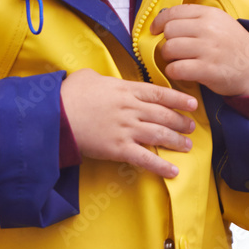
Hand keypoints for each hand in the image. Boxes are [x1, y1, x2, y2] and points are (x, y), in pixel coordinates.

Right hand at [60, 68, 196, 178]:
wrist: (56, 116)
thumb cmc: (69, 94)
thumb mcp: (87, 76)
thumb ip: (101, 77)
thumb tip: (102, 79)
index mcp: (125, 90)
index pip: (159, 94)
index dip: (178, 99)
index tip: (193, 104)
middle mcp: (130, 109)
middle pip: (163, 115)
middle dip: (180, 122)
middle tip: (192, 127)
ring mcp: (126, 129)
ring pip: (159, 135)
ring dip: (176, 141)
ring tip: (187, 146)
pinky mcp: (118, 148)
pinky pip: (145, 158)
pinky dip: (161, 166)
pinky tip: (173, 171)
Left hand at [149, 4, 248, 96]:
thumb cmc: (232, 46)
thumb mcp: (219, 23)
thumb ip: (195, 19)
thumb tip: (164, 20)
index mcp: (210, 14)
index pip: (173, 12)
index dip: (159, 22)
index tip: (155, 31)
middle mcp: (209, 29)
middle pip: (169, 31)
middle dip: (166, 41)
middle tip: (173, 50)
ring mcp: (209, 49)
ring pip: (169, 49)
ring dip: (168, 57)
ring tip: (178, 60)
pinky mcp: (208, 70)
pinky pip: (176, 68)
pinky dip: (173, 71)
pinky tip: (181, 72)